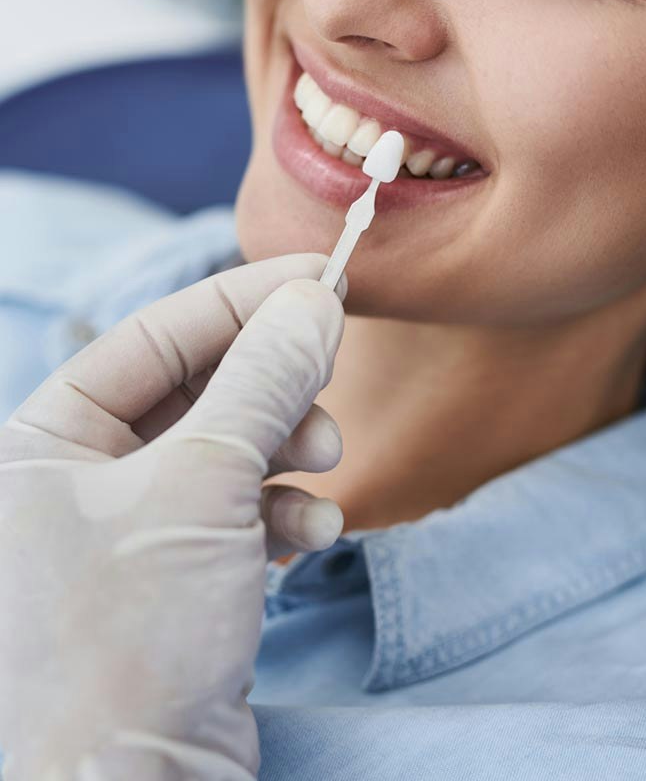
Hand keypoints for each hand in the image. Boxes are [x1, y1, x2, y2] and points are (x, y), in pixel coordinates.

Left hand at [0, 253, 346, 780]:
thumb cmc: (129, 639)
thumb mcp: (204, 484)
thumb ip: (264, 381)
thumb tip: (316, 300)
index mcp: (43, 442)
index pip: (154, 337)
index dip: (243, 301)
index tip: (324, 280)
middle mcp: (77, 481)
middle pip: (200, 390)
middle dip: (276, 390)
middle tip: (330, 388)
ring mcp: (131, 532)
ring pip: (232, 450)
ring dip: (289, 452)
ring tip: (325, 472)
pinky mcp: (180, 578)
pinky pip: (243, 512)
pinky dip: (285, 513)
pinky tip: (311, 538)